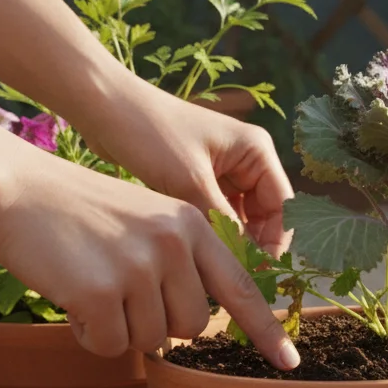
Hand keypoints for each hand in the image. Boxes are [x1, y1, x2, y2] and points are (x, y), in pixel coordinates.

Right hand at [0, 154, 300, 369]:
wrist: (18, 188)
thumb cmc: (83, 210)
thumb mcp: (151, 218)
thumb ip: (184, 260)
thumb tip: (199, 321)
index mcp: (194, 225)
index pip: (242, 288)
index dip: (265, 331)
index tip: (289, 363)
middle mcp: (173, 244)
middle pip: (192, 326)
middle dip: (160, 324)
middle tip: (124, 292)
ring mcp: (138, 267)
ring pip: (151, 341)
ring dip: (121, 329)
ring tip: (94, 287)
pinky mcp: (99, 290)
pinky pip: (110, 346)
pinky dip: (90, 336)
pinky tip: (73, 301)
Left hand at [70, 76, 294, 256]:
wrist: (103, 108)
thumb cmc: (151, 133)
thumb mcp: (190, 182)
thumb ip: (223, 223)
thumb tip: (243, 267)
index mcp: (256, 151)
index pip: (284, 206)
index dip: (275, 242)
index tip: (259, 273)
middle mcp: (246, 161)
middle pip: (265, 215)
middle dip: (254, 246)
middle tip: (235, 279)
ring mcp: (223, 172)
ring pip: (240, 219)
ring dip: (231, 242)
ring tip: (214, 270)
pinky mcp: (198, 181)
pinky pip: (216, 216)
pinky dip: (211, 235)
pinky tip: (198, 256)